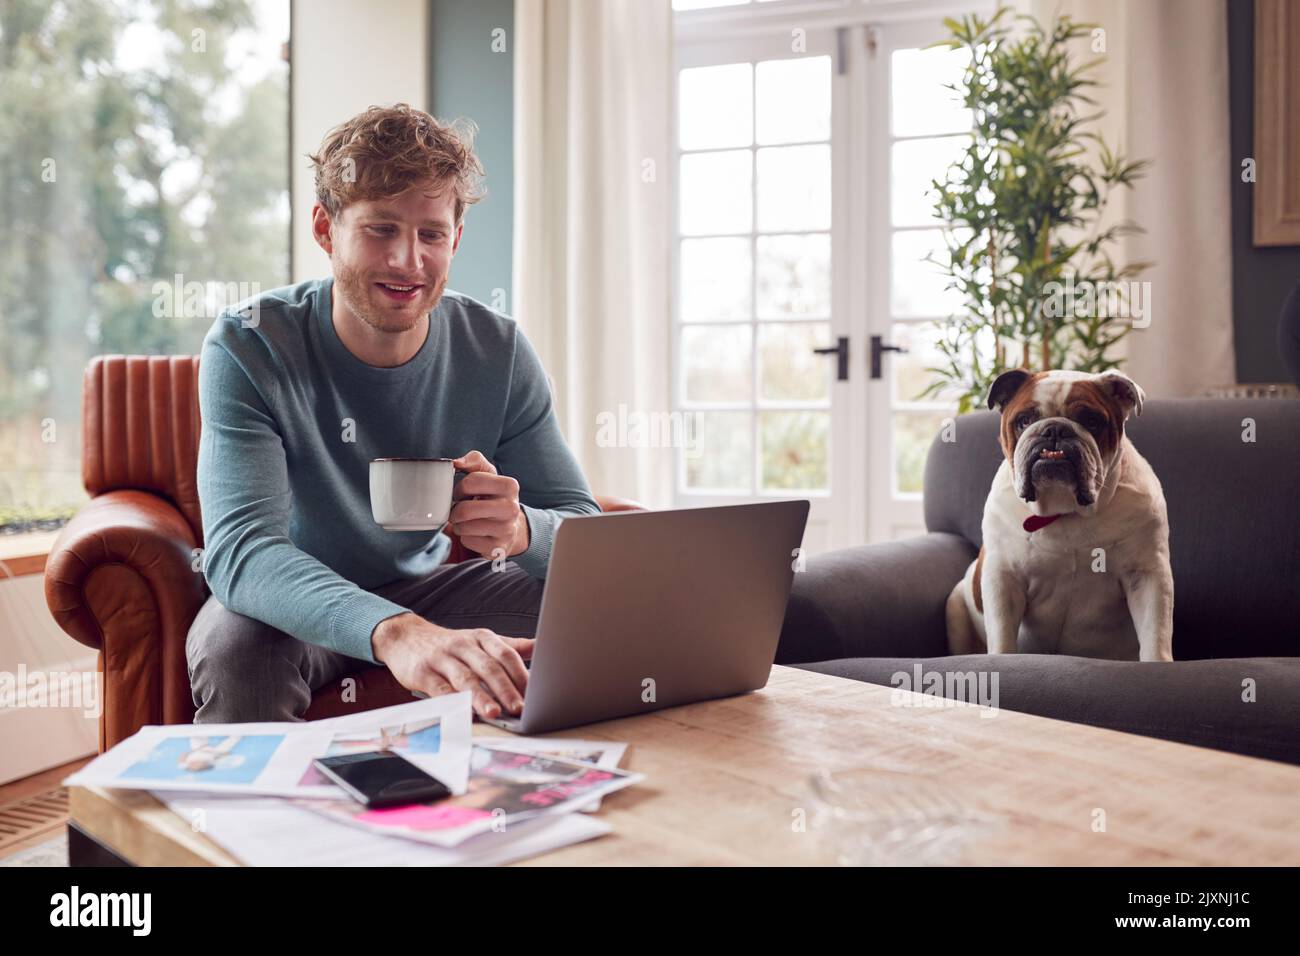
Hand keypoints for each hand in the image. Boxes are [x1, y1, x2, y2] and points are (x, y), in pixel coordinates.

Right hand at [371, 612, 532, 718]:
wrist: (405, 637)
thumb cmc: (450, 645)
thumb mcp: (480, 641)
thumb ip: (510, 647)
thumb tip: (543, 647)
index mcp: (482, 638)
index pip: (506, 655)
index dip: (521, 674)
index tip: (536, 694)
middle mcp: (464, 646)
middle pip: (489, 667)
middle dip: (506, 689)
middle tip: (520, 708)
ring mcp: (442, 659)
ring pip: (465, 679)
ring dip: (481, 697)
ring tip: (495, 713)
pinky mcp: (423, 673)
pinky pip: (440, 689)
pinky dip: (452, 702)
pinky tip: (463, 714)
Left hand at [448, 450, 529, 559]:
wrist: (512, 527)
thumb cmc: (494, 497)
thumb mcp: (489, 475)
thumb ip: (474, 461)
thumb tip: (456, 463)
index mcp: (510, 485)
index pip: (470, 482)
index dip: (459, 489)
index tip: (462, 494)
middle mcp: (511, 508)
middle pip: (464, 509)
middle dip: (455, 510)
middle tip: (459, 510)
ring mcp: (506, 530)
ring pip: (464, 527)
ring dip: (459, 525)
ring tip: (467, 522)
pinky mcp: (499, 548)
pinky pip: (467, 541)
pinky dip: (465, 538)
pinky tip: (474, 534)